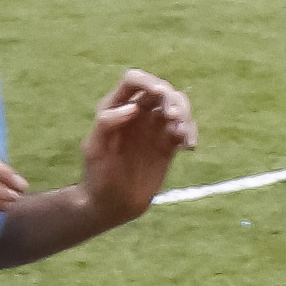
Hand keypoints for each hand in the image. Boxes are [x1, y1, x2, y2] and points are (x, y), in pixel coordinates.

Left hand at [75, 69, 194, 220]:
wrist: (110, 205)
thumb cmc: (96, 176)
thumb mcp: (94, 149)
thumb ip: (107, 123)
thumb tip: (133, 107)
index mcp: (115, 107)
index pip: (133, 80)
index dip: (147, 81)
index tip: (159, 93)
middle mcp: (137, 112)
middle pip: (161, 90)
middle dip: (172, 99)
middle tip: (175, 117)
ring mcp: (154, 128)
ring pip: (177, 106)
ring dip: (185, 113)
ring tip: (182, 134)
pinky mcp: (168, 144)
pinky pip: (185, 130)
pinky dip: (191, 133)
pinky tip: (188, 147)